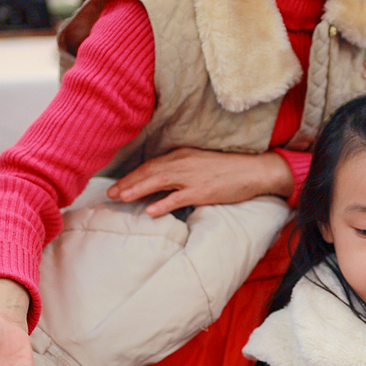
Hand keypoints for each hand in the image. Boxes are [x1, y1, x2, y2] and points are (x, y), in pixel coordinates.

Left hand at [107, 148, 293, 216]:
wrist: (254, 170)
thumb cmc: (228, 169)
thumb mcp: (200, 164)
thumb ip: (181, 170)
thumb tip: (162, 183)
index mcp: (182, 155)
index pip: (151, 165)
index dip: (132, 175)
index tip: (116, 185)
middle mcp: (183, 163)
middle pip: (149, 172)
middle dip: (128, 182)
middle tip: (110, 194)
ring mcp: (193, 177)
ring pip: (158, 181)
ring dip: (138, 189)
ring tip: (121, 198)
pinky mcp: (203, 191)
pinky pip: (179, 198)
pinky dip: (163, 203)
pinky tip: (150, 210)